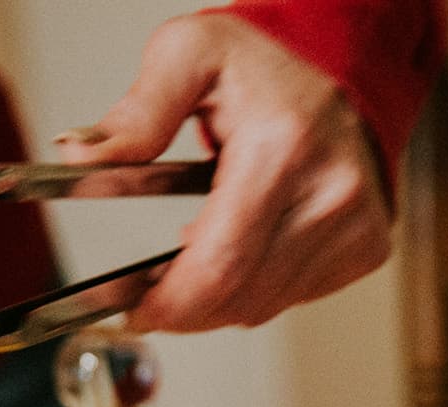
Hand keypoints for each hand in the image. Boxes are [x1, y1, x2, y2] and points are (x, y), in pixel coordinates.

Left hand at [57, 13, 392, 330]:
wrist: (344, 68)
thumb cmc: (267, 64)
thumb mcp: (188, 56)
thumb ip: (136, 113)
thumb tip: (82, 155)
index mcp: (284, 147)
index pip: (223, 262)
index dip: (173, 302)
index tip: (136, 310)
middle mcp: (331, 193)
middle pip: (243, 297)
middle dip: (186, 309)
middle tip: (146, 298)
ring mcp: (356, 225)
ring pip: (266, 306)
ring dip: (218, 300)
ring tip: (189, 264)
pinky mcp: (366, 246)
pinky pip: (294, 296)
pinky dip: (256, 288)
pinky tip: (240, 251)